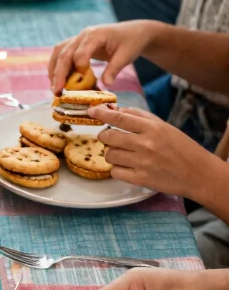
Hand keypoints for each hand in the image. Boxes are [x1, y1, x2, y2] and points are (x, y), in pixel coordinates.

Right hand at [47, 20, 158, 93]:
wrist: (133, 32)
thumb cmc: (131, 42)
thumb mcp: (126, 56)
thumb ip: (114, 69)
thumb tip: (106, 85)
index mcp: (95, 35)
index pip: (81, 50)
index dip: (79, 65)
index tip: (81, 81)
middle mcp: (83, 36)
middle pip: (65, 53)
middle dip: (59, 73)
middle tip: (57, 91)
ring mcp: (78, 39)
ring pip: (59, 53)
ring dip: (54, 70)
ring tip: (54, 88)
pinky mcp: (77, 45)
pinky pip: (62, 54)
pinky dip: (57, 67)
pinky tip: (57, 80)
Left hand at [97, 106, 214, 197]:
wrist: (198, 174)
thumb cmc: (181, 147)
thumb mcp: (164, 126)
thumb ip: (139, 117)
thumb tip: (114, 109)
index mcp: (152, 128)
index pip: (120, 118)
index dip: (102, 113)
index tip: (91, 111)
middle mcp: (146, 144)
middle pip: (108, 137)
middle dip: (105, 136)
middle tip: (111, 138)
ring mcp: (142, 163)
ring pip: (110, 155)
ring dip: (112, 154)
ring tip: (124, 154)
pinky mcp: (141, 180)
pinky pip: (115, 172)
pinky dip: (118, 169)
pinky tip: (128, 167)